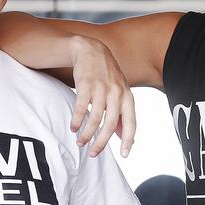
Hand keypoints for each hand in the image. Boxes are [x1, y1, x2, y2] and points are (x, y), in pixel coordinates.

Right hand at [68, 36, 135, 157]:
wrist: (91, 50)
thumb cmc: (106, 75)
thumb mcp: (119, 92)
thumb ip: (122, 114)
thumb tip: (125, 138)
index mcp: (127, 97)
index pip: (131, 123)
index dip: (128, 140)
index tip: (124, 155)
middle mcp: (116, 93)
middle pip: (110, 125)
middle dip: (101, 143)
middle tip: (93, 154)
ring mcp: (101, 88)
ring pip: (95, 119)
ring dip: (87, 134)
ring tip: (81, 142)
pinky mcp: (86, 84)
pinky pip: (81, 108)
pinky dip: (77, 120)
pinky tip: (73, 128)